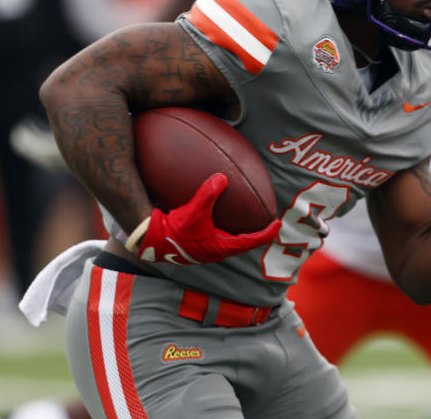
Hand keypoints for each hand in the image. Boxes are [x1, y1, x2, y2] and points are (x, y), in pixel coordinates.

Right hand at [134, 173, 281, 264]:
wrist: (153, 243)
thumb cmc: (174, 229)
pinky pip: (220, 241)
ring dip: (242, 235)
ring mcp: (208, 252)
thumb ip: (208, 194)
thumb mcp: (193, 211)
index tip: (277, 224)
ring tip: (248, 223)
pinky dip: (228, 232)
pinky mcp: (199, 249)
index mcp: (222, 246)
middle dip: (257, 235)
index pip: (252, 241)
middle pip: (244, 244)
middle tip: (268, 224)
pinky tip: (221, 221)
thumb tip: (222, 177)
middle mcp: (218, 252)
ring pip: (232, 244)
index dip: (267, 233)